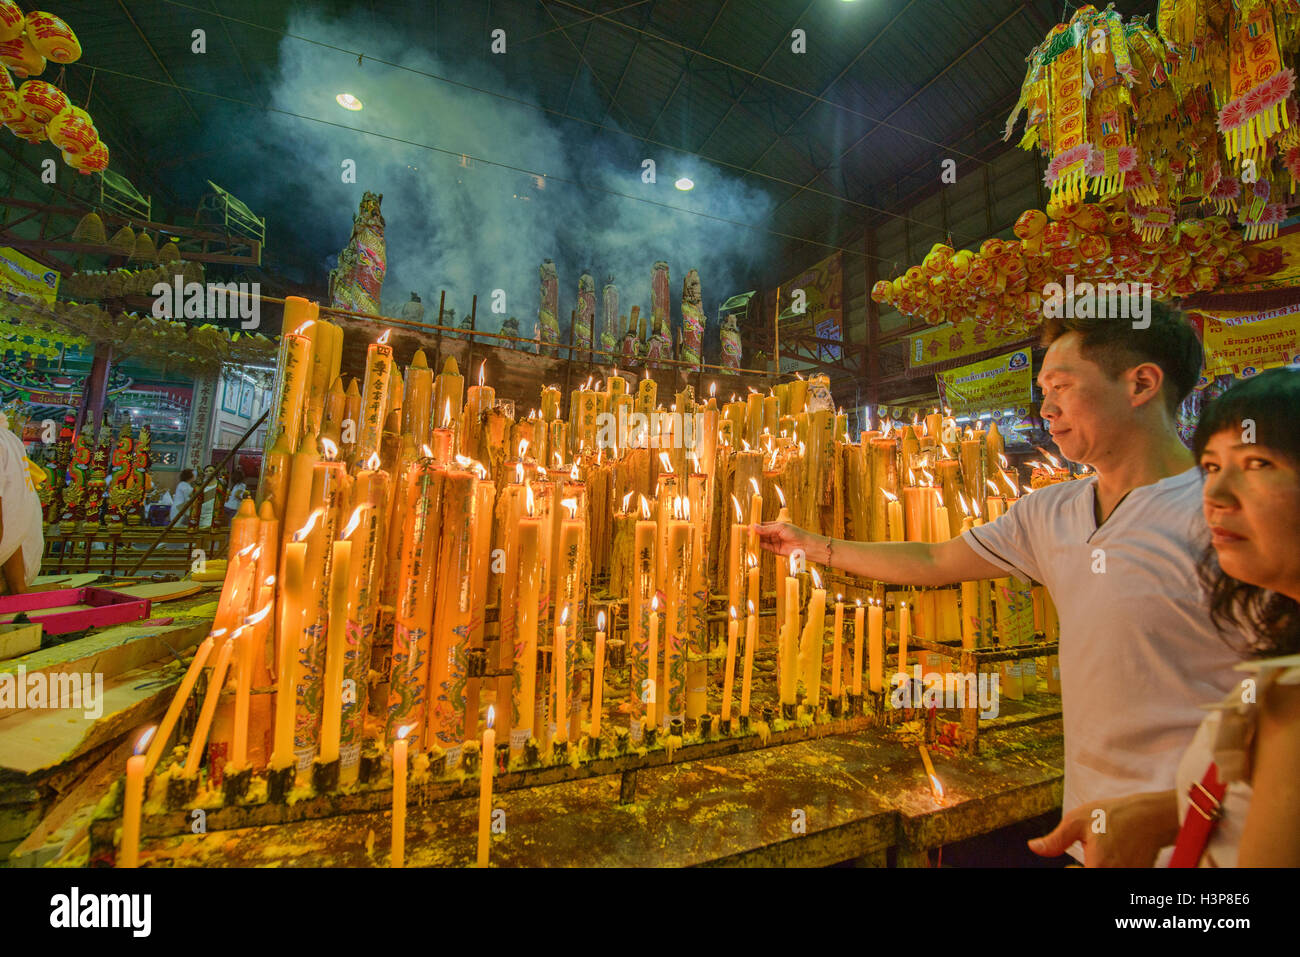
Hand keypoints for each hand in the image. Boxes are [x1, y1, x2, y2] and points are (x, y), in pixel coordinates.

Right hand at [754, 522, 816, 559]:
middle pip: (762, 533)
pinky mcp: (776, 550)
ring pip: (763, 540)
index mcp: (777, 526)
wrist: (805, 546)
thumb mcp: (780, 528)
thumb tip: (754, 526)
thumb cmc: (796, 533)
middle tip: (747, 533)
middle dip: (755, 533)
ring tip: (749, 538)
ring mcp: (775, 542)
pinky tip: (755, 543)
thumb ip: (767, 529)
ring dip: (756, 539)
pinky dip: (760, 545)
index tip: (749, 526)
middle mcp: (775, 534)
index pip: (764, 525)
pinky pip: (766, 547)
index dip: (756, 526)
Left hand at [1028, 791, 1177, 866]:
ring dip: (1097, 869)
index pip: (1078, 881)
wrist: (1150, 816)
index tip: (1070, 867)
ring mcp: (1129, 877)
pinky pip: (1118, 875)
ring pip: (1106, 879)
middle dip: (1085, 872)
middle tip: (1082, 863)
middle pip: (1093, 880)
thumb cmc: (1114, 815)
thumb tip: (1034, 847)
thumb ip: (1055, 840)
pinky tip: (1110, 859)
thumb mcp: (1078, 821)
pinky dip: (1110, 869)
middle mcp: (1116, 876)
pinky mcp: (1138, 876)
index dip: (1072, 874)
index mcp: (1098, 867)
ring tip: (1098, 858)